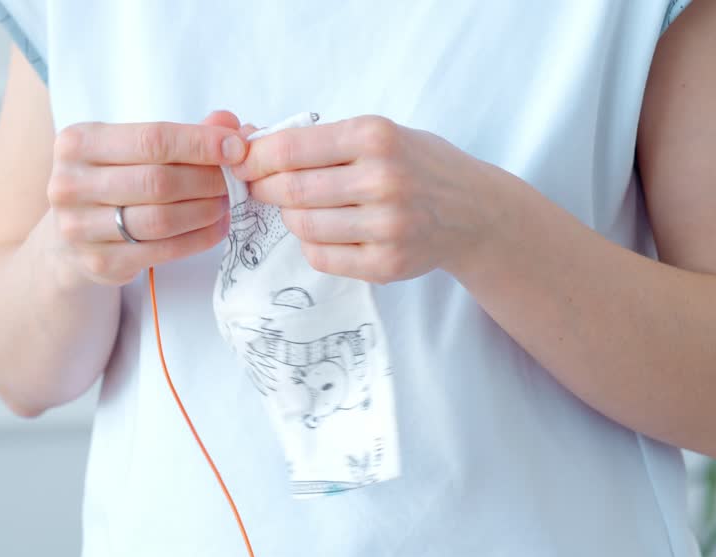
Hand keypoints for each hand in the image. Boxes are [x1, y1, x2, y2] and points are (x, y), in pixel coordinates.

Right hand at [45, 111, 248, 285]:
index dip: (200, 144)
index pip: (152, 139)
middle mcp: (70, 184)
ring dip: (205, 211)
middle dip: (207, 180)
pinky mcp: (98, 262)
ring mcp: (80, 228)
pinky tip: (215, 227)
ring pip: (161, 219)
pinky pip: (161, 251)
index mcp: (78, 142)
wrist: (70, 234)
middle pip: (158, 181)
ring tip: (226, 203)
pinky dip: (198, 239)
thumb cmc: (111, 179)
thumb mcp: (133, 147)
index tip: (236, 147)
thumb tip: (229, 125)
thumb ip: (182, 134)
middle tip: (233, 180)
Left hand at [233, 115, 502, 283]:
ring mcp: (387, 226)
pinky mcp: (387, 264)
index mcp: (375, 136)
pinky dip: (312, 244)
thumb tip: (246, 138)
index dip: (254, 158)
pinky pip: (321, 257)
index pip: (290, 149)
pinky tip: (327, 231)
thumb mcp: (376, 133)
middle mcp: (383, 179)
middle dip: (264, 189)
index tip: (240, 163)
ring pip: (302, 226)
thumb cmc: (416, 164)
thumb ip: (316, 139)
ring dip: (291, 217)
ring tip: (304, 208)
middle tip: (261, 188)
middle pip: (291, 190)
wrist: (474, 211)